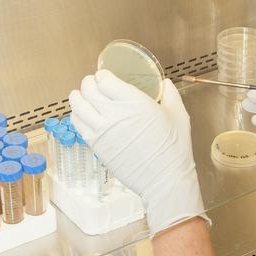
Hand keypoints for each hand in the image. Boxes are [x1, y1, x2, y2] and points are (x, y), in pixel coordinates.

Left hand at [69, 70, 207, 236]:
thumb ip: (171, 95)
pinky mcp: (96, 145)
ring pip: (77, 105)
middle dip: (88, 83)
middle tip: (91, 83)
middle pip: (88, 89)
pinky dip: (76, 116)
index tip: (104, 77)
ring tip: (80, 96)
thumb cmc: (174, 149)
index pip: (105, 80)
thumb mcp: (179, 116)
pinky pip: (77, 124)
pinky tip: (82, 115)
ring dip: (78, 97)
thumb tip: (166, 84)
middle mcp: (115, 113)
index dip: (102, 76)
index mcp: (135, 102)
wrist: (164, 179)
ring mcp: (102, 130)